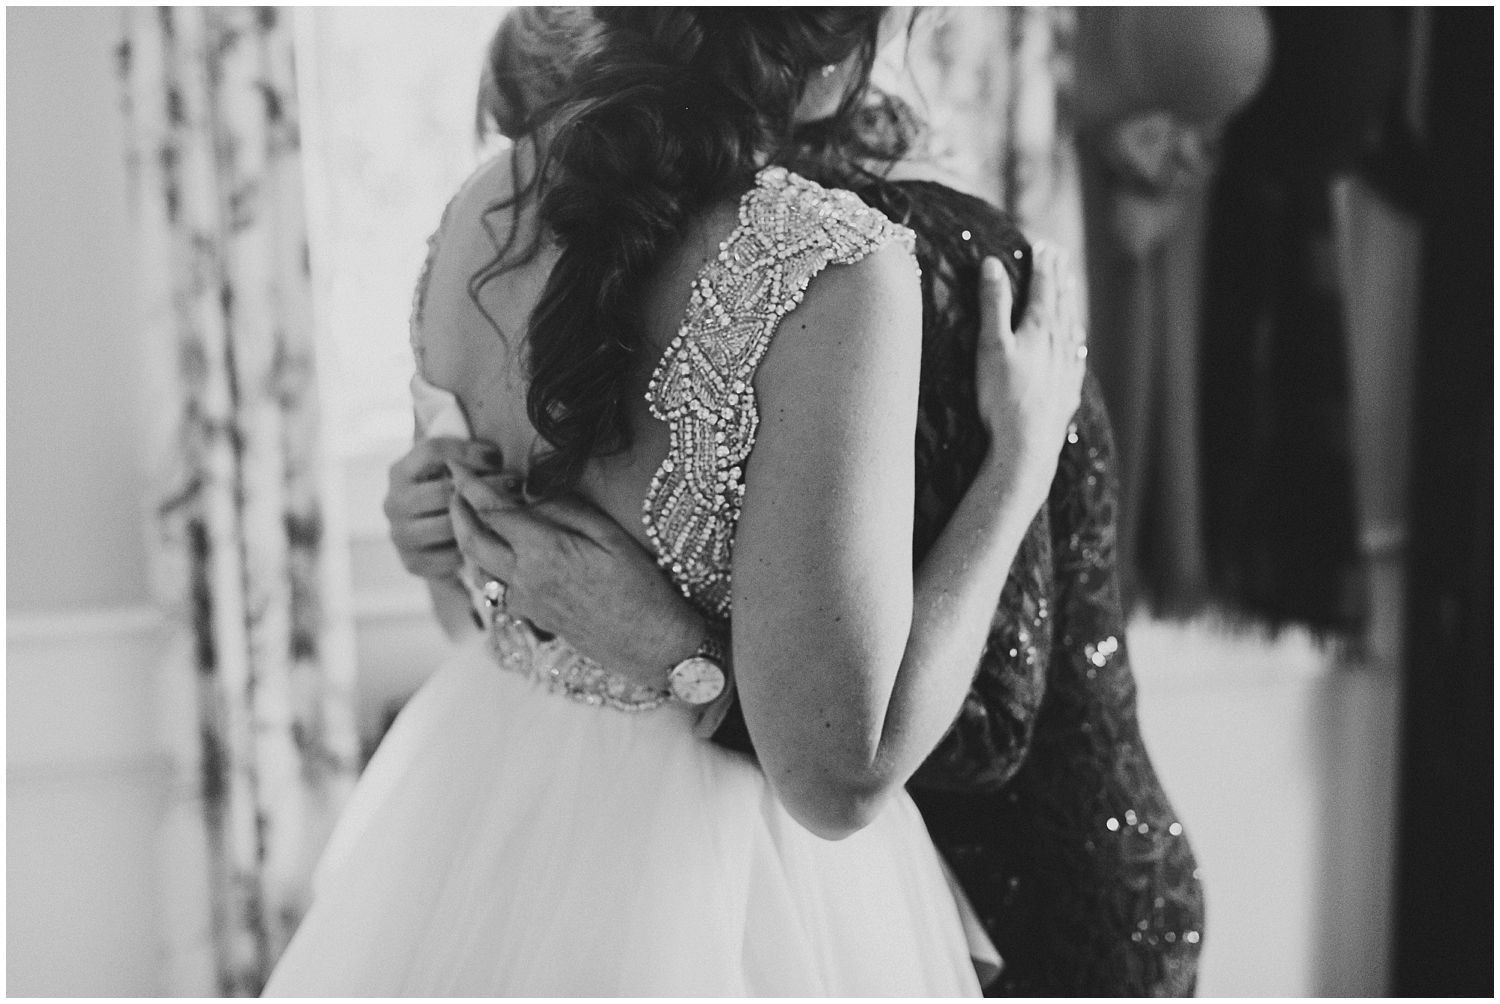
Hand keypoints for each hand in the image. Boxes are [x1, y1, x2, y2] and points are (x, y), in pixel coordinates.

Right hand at [383, 436, 509, 579]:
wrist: (430, 543)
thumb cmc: (447, 496)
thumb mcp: (448, 472)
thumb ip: (464, 461)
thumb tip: (496, 455)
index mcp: (400, 472)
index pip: (432, 451)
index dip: (467, 452)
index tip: (497, 457)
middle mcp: (394, 503)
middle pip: (442, 490)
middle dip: (484, 486)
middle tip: (515, 485)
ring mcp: (401, 535)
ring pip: (447, 525)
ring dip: (482, 519)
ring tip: (509, 512)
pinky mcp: (413, 562)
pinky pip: (450, 555)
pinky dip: (472, 549)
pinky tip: (492, 539)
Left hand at [446, 464, 707, 687]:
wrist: (652, 645)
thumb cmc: (641, 586)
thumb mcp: (609, 534)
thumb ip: (563, 510)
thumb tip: (529, 496)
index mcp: (543, 552)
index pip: (492, 512)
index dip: (469, 486)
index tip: (456, 467)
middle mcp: (525, 579)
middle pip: (471, 542)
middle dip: (457, 512)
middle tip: (455, 489)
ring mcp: (526, 603)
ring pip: (478, 569)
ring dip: (467, 540)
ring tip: (472, 518)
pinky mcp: (534, 618)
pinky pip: (496, 589)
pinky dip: (486, 567)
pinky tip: (499, 556)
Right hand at [975, 242, 1087, 500]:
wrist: (1027, 445)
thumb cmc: (1003, 396)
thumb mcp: (991, 345)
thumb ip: (993, 303)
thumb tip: (991, 265)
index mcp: (1040, 327)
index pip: (1043, 287)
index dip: (1042, 265)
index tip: (1042, 246)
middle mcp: (1060, 342)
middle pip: (1060, 302)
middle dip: (1057, 277)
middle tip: (1058, 256)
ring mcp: (1067, 366)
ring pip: (1071, 325)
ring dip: (1068, 303)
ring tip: (1068, 287)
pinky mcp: (1068, 388)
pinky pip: (1076, 354)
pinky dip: (1075, 339)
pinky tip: (1076, 341)